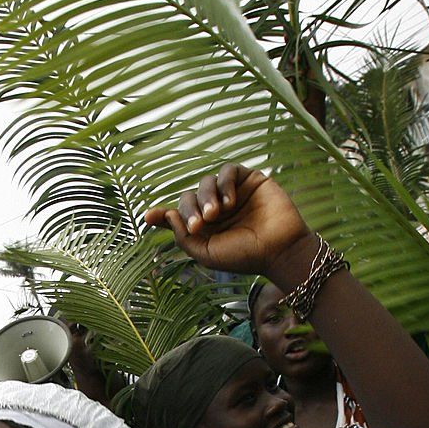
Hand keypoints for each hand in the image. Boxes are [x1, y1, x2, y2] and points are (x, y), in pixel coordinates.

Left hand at [145, 163, 310, 276]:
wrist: (279, 250)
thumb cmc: (245, 256)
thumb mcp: (208, 254)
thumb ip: (184, 238)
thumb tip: (166, 215)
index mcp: (206, 229)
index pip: (179, 217)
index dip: (163, 215)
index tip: (149, 217)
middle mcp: (217, 210)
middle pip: (189, 198)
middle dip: (189, 209)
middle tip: (200, 224)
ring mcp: (232, 194)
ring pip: (206, 182)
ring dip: (206, 197)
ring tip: (216, 214)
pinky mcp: (250, 180)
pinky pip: (228, 171)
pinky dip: (223, 183)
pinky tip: (229, 202)